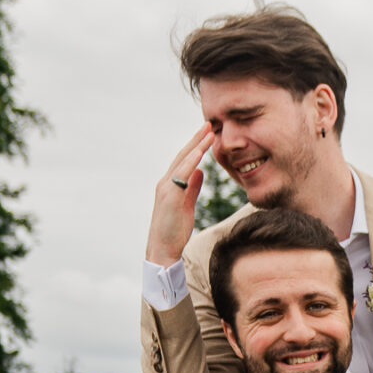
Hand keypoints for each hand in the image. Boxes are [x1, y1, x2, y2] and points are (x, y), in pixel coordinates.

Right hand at [147, 123, 214, 265]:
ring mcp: (165, 188)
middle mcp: (165, 182)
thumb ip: (193, 187)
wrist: (163, 249)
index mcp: (170, 184)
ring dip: (196, 145)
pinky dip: (190, 162)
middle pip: (183, 155)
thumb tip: (202, 172)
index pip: (184, 160)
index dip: (196, 146)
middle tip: (209, 124)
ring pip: (182, 161)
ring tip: (208, 132)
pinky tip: (199, 152)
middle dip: (196, 139)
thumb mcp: (187, 205)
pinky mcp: (169, 196)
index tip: (208, 133)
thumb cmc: (175, 230)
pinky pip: (180, 175)